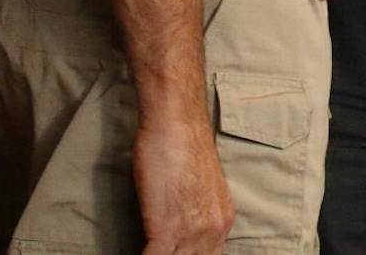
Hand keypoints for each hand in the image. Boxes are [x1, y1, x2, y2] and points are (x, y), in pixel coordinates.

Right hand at [132, 99, 233, 253]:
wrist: (176, 124)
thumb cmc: (181, 148)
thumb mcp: (200, 189)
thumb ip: (196, 215)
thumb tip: (181, 229)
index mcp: (222, 220)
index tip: (173, 253)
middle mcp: (215, 229)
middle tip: (159, 252)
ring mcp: (192, 231)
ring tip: (143, 252)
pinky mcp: (166, 229)